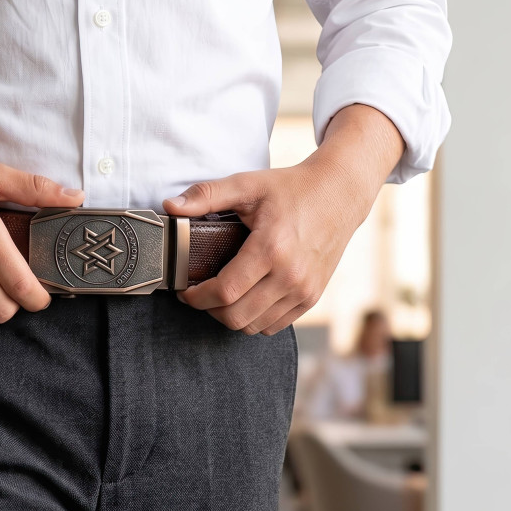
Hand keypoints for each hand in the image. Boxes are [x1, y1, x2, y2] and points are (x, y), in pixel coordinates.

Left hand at [162, 105, 406, 333]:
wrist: (340, 193)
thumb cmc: (293, 188)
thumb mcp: (248, 184)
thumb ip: (207, 195)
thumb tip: (171, 207)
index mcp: (272, 249)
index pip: (225, 292)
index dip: (197, 298)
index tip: (185, 291)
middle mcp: (291, 276)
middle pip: (236, 316)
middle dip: (209, 310)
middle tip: (199, 295)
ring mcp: (304, 290)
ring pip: (254, 326)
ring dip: (230, 316)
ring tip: (220, 297)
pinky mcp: (312, 297)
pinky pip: (274, 326)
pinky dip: (254, 319)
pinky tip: (245, 299)